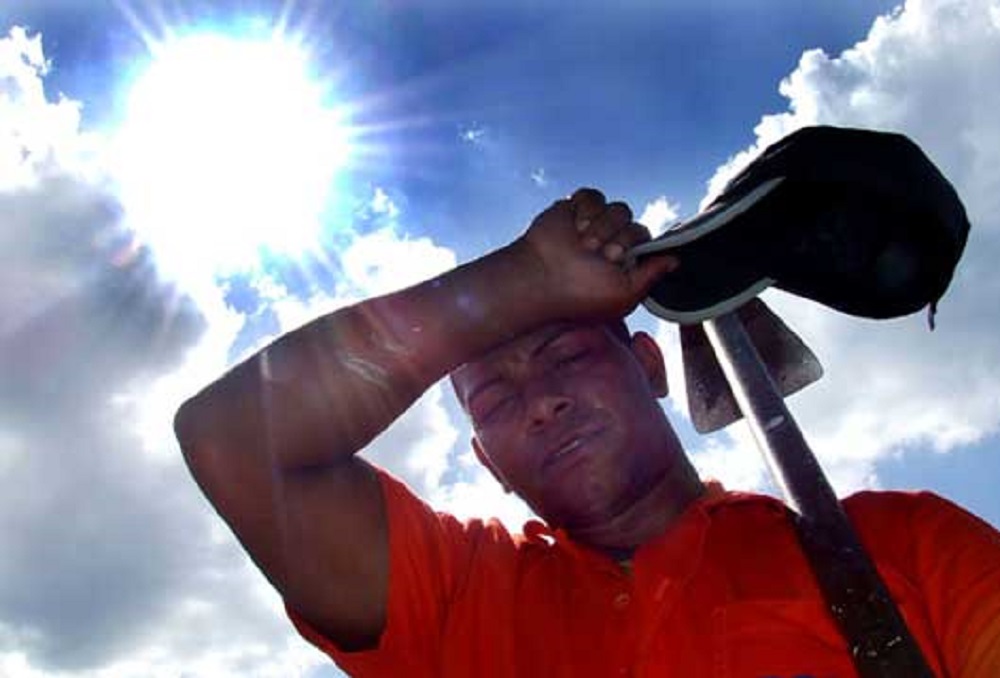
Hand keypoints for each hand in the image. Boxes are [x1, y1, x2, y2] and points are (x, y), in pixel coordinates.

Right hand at [512, 188, 678, 321]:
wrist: (542, 279)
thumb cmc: (580, 295)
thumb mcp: (624, 295)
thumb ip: (652, 276)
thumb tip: (677, 259)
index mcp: (627, 260)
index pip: (646, 239)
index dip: (634, 246)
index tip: (615, 260)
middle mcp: (614, 239)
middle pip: (634, 223)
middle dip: (618, 239)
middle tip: (598, 255)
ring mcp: (595, 223)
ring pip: (617, 209)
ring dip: (601, 226)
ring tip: (583, 243)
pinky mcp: (576, 208)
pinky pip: (593, 196)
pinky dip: (586, 209)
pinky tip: (575, 225)